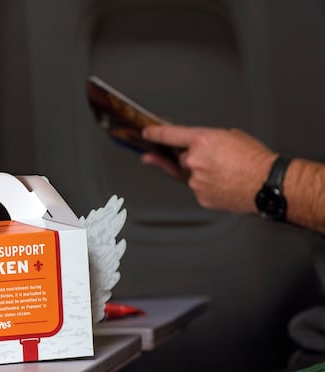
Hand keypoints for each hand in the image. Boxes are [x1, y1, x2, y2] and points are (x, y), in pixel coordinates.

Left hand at [141, 125, 276, 213]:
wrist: (267, 183)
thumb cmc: (256, 159)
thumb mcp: (232, 136)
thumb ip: (210, 140)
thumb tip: (201, 145)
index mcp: (202, 140)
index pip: (170, 135)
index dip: (155, 134)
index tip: (146, 134)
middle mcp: (194, 160)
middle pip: (180, 158)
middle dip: (191, 158)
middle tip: (211, 160)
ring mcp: (195, 181)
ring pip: (190, 176)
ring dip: (202, 174)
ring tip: (226, 173)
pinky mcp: (200, 197)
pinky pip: (198, 190)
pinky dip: (208, 187)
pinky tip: (224, 184)